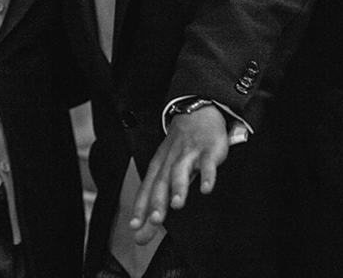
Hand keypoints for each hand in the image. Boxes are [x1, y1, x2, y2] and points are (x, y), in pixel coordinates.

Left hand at [130, 105, 227, 243]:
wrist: (196, 112)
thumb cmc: (179, 148)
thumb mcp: (166, 170)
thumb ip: (157, 200)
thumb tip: (143, 230)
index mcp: (158, 167)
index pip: (146, 190)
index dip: (140, 208)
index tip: (135, 226)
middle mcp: (170, 162)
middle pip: (161, 183)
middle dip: (157, 202)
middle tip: (154, 220)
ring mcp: (189, 155)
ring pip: (180, 172)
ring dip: (178, 188)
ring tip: (177, 205)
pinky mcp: (208, 151)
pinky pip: (207, 164)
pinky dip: (207, 176)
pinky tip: (206, 189)